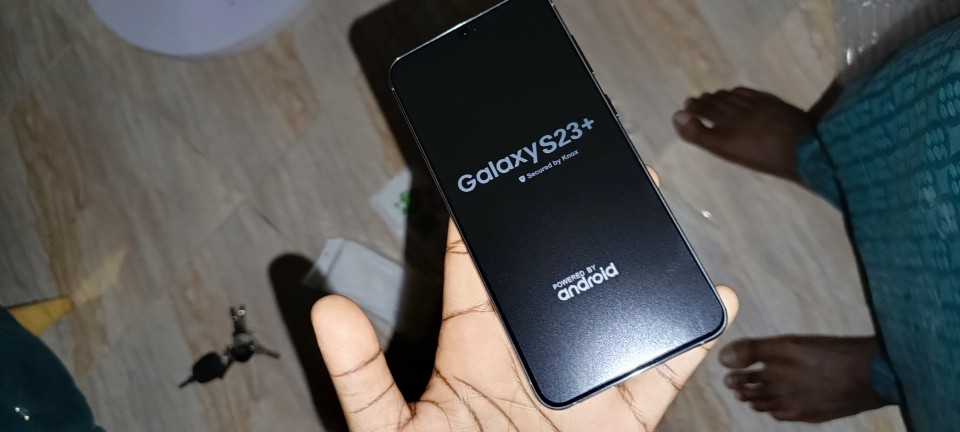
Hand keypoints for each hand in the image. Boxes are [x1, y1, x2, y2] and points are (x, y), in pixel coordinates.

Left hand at [312, 169, 737, 430]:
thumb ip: (361, 377)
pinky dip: (689, 333)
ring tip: (646, 210)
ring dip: (634, 262)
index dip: (486, 220)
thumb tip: (326, 309)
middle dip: (573, 220)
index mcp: (474, 348)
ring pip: (613, 307)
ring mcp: (579, 379)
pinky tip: (709, 297)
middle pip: (555, 273)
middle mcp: (530, 353)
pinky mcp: (622, 413)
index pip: (479, 269)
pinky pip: (663, 368)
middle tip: (589, 167)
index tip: (497, 168)